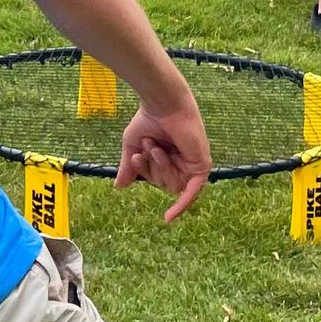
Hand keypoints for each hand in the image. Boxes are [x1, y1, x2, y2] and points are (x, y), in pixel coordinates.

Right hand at [113, 96, 210, 222]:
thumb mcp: (132, 146)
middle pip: (164, 184)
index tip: (135, 157)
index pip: (155, 179)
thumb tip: (119, 188)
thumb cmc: (148, 119)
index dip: (143, 171)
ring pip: (173, 186)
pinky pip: (191, 193)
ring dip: (161, 168)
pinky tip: (168, 218)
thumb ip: (129, 168)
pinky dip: (181, 205)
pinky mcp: (201, 165)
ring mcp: (193, 165)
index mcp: (168, 158)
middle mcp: (182, 163)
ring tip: (158, 147)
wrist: (163, 103)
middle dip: (152, 168)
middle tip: (149, 146)